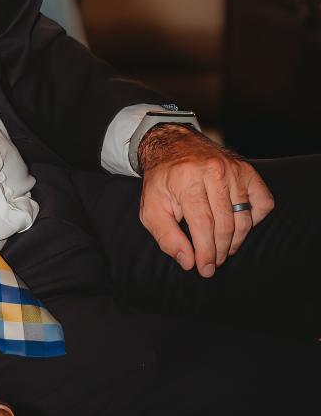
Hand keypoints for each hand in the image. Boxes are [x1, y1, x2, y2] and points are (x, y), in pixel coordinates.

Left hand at [137, 125, 273, 276]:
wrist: (174, 146)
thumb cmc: (163, 181)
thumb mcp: (151, 207)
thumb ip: (166, 236)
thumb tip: (187, 261)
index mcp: (187, 179)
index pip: (203, 224)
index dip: (206, 252)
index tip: (205, 269)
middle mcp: (214, 171)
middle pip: (225, 224)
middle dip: (219, 251)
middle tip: (213, 263)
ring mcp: (234, 170)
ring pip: (244, 218)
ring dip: (235, 241)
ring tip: (222, 250)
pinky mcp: (248, 171)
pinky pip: (263, 203)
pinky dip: (255, 220)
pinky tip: (237, 225)